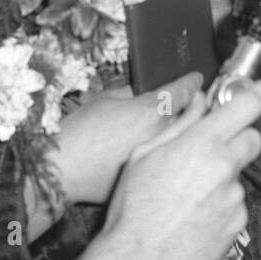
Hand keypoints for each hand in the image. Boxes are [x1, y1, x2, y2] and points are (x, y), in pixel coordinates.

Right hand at [50, 74, 202, 206]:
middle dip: (196, 109)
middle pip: (194, 118)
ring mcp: (161, 160)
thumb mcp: (104, 99)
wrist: (63, 171)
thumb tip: (143, 95)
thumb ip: (131, 93)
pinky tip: (155, 156)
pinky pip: (169, 162)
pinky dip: (167, 156)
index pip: (185, 90)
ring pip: (184, 142)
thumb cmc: (79, 133)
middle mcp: (163, 134)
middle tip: (192, 104)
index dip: (192, 82)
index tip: (196, 80)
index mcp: (152, 110)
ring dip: (183, 134)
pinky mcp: (155, 179)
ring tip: (171, 132)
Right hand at [56, 80, 260, 259]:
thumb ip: (179, 125)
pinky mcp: (237, 225)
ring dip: (221, 181)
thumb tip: (198, 103)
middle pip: (254, 140)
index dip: (259, 94)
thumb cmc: (134, 204)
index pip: (246, 107)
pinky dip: (220, 209)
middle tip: (214, 149)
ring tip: (187, 198)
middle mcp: (225, 167)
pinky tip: (194, 218)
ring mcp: (234, 198)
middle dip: (240, 139)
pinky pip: (234, 208)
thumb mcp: (145, 154)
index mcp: (202, 143)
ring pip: (238, 177)